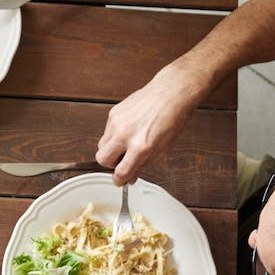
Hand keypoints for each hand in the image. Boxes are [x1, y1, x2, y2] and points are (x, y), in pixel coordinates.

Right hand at [94, 64, 201, 183]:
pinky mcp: (113, 113)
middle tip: (121, 161)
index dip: (119, 180)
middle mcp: (125, 135)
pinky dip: (115, 135)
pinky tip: (129, 129)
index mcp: (141, 146)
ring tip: (127, 143)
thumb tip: (131, 175)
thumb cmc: (172, 118)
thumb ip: (143, 164)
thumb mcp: (162, 148)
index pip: (121, 172)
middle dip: (110, 164)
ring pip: (102, 145)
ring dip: (111, 149)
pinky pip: (107, 131)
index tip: (120, 180)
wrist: (171, 94)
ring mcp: (117, 123)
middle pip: (102, 159)